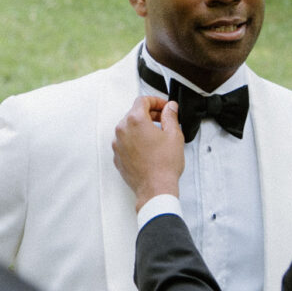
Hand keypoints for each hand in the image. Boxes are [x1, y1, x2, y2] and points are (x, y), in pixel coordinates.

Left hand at [113, 95, 183, 211]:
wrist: (155, 189)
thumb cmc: (164, 165)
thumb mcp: (174, 135)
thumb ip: (170, 116)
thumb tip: (170, 108)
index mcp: (135, 121)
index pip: (142, 100)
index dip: (156, 101)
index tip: (164, 107)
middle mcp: (122, 130)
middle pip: (134, 113)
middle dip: (150, 114)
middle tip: (163, 119)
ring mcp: (118, 144)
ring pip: (128, 127)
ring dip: (141, 127)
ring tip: (157, 136)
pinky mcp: (117, 156)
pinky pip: (125, 142)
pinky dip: (135, 140)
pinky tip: (148, 148)